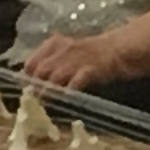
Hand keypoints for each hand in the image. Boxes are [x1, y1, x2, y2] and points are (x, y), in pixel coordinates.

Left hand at [20, 29, 142, 94]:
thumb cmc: (94, 53)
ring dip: (48, 92)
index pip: (31, 63)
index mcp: (55, 44)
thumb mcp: (69, 51)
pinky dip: (68, 92)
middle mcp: (62, 50)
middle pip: (40, 72)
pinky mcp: (91, 69)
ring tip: (46, 105)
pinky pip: (75, 82)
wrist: (122, 48)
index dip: (28, 78)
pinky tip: (66, 99)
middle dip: (36, 88)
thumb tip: (34, 79)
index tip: (28, 89)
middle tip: (34, 102)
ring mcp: (77, 60)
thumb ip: (53, 61)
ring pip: (54, 78)